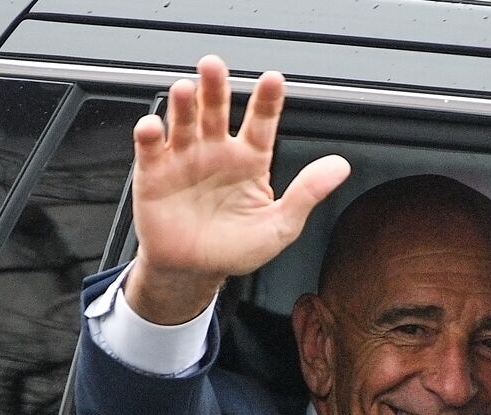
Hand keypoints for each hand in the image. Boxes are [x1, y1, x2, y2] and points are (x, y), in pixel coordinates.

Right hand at [125, 55, 350, 324]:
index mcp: (250, 160)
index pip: (261, 122)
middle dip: (215, 87)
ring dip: (183, 104)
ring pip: (184, 122)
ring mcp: (184, 159)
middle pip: (216, 110)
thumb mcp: (279, 227)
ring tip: (184, 90)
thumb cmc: (235, 250)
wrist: (193, 273)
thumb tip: (340, 167)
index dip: (267, 100)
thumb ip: (307, 194)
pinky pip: (151, 148)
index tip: (272, 79)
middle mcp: (217, 151)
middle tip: (213, 66)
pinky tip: (153, 128)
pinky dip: (149, 134)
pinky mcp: (154, 174)